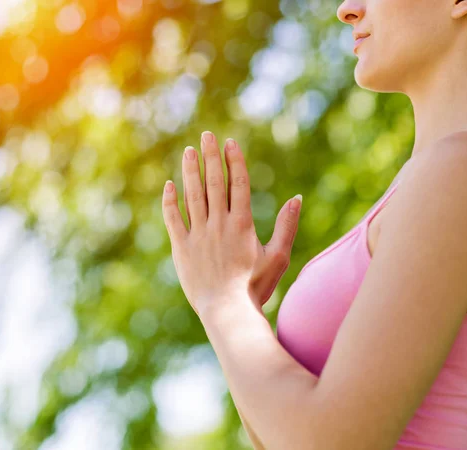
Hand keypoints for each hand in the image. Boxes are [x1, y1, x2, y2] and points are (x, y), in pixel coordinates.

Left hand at [161, 131, 302, 315]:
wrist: (227, 310)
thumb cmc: (256, 286)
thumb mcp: (278, 257)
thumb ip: (287, 226)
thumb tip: (297, 199)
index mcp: (241, 223)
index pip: (237, 183)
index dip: (233, 161)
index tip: (229, 143)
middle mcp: (218, 223)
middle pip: (213, 182)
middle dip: (210, 156)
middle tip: (206, 135)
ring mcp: (198, 234)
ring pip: (192, 195)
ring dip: (190, 171)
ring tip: (189, 151)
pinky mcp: (182, 248)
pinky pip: (173, 219)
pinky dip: (170, 201)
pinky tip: (169, 185)